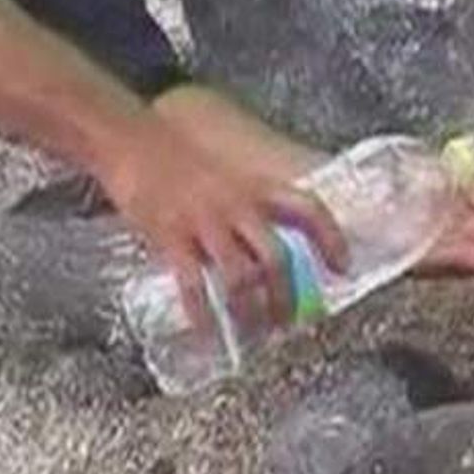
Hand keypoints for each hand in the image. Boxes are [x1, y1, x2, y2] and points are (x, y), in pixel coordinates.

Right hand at [102, 124, 349, 335]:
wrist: (131, 140)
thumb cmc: (175, 157)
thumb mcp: (225, 174)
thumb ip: (244, 206)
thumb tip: (258, 247)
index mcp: (254, 186)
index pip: (307, 209)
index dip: (331, 239)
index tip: (343, 267)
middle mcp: (237, 205)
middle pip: (276, 258)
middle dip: (286, 298)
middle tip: (288, 322)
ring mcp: (205, 221)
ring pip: (240, 277)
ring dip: (249, 312)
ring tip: (251, 333)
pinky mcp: (172, 235)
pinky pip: (194, 282)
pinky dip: (203, 313)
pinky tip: (207, 332)